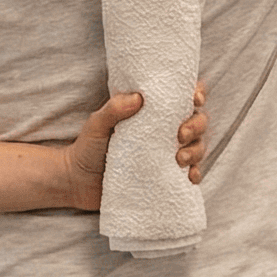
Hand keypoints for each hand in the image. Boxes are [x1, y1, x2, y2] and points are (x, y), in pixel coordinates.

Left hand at [62, 83, 212, 211]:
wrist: (78, 182)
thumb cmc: (88, 147)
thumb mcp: (97, 124)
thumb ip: (113, 109)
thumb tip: (138, 97)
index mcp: (151, 111)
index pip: (182, 96)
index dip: (196, 93)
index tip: (194, 98)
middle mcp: (164, 130)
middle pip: (198, 121)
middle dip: (196, 125)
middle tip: (180, 135)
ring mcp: (167, 153)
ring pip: (198, 146)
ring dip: (196, 151)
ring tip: (180, 159)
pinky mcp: (166, 175)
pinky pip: (191, 172)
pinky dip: (196, 173)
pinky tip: (190, 177)